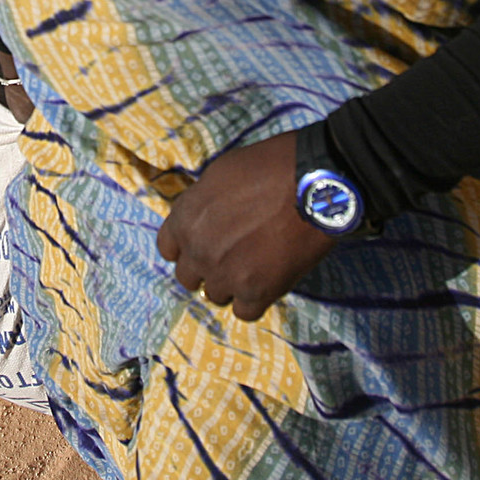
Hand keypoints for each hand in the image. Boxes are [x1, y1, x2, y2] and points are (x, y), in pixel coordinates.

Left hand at [156, 132, 338, 321]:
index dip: (186, 247)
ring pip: (216, 295)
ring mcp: (225, 275)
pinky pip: (244, 312)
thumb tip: (203, 219)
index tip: (202, 245)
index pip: (168, 249)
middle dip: (206, 268)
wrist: (311, 185)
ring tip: (255, 268)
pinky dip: (254, 300)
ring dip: (231, 285)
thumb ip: (201, 203)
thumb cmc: (268, 168)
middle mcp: (198, 251)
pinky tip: (267, 284)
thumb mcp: (219, 173)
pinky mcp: (256, 292)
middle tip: (231, 258)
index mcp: (184, 220)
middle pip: (189, 277)